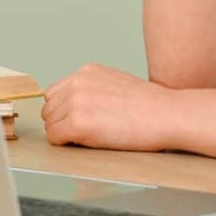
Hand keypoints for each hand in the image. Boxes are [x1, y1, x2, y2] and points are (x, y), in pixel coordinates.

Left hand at [41, 63, 179, 151]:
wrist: (166, 114)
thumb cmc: (149, 106)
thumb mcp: (115, 84)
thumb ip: (92, 90)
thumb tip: (75, 107)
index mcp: (86, 71)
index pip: (55, 93)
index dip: (64, 110)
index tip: (78, 120)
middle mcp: (77, 82)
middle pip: (49, 108)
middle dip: (62, 122)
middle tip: (85, 132)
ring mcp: (76, 102)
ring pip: (50, 123)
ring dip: (64, 133)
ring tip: (89, 137)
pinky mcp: (78, 123)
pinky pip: (55, 137)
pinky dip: (65, 143)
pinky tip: (86, 143)